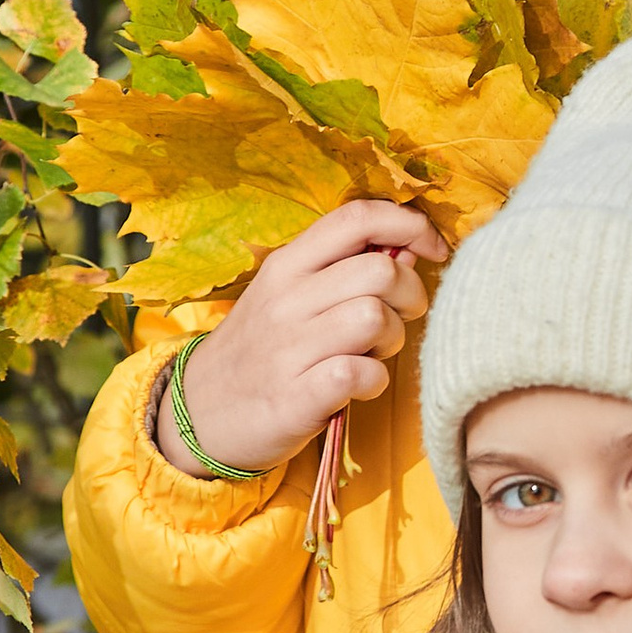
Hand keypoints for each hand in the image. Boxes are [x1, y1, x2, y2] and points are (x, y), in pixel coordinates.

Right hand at [154, 202, 447, 476]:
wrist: (198, 414)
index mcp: (287, 264)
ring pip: (376, 317)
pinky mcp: (297, 396)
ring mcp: (289, 347)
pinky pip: (362, 372)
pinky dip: (375, 380)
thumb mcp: (288, 296)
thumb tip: (409, 250)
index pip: (357, 217)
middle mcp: (287, 298)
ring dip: (393, 338)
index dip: (410, 224)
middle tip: (400, 318)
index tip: (433, 248)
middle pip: (381, 270)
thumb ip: (343, 270)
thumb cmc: (260, 351)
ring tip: (375, 352)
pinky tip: (360, 385)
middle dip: (412, 294)